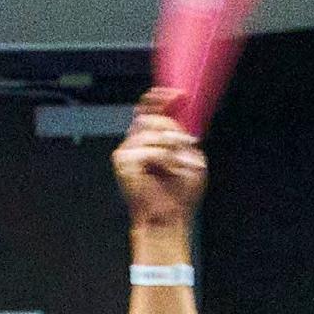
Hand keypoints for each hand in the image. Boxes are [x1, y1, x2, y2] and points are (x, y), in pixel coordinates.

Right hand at [113, 91, 206, 241]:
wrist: (169, 218)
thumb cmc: (179, 195)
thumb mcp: (190, 155)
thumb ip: (182, 133)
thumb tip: (177, 112)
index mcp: (150, 140)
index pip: (148, 109)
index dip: (160, 97)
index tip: (178, 94)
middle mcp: (136, 143)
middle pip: (153, 117)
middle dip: (173, 130)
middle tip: (186, 145)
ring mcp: (127, 152)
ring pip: (151, 130)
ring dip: (170, 147)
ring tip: (176, 166)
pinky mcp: (123, 162)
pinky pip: (148, 147)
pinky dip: (163, 158)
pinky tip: (167, 170)